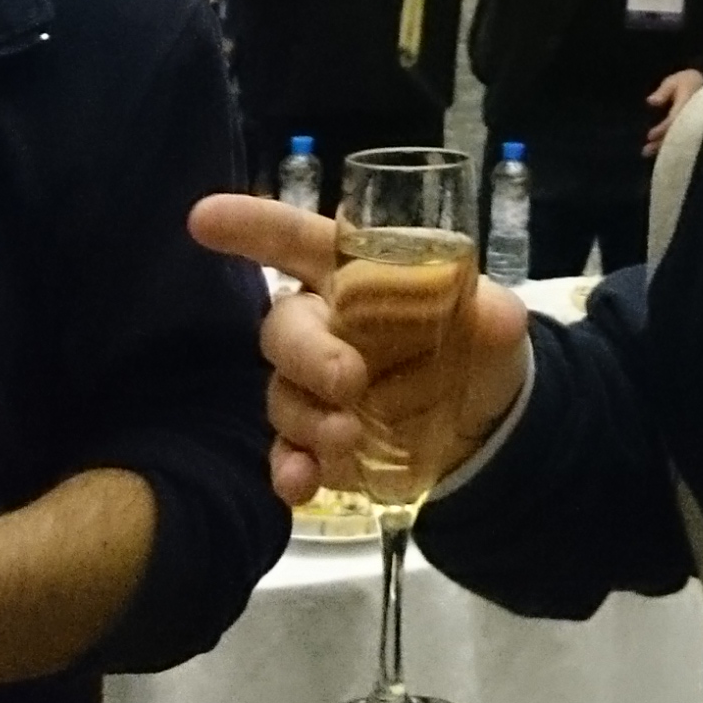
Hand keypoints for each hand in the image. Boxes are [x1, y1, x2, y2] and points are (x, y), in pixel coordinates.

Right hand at [190, 193, 531, 506]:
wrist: (487, 421)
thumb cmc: (478, 345)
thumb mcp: (497, 322)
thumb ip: (492, 314)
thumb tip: (492, 316)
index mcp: (360, 276)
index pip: (301, 242)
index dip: (255, 228)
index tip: (205, 218)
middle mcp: (327, 325)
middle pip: (285, 327)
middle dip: (306, 353)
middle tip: (348, 380)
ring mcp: (315, 388)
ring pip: (282, 394)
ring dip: (307, 418)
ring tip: (347, 438)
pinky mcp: (317, 443)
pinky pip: (286, 453)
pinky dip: (289, 468)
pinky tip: (301, 483)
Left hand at [643, 66, 702, 159]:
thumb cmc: (692, 83)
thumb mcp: (677, 81)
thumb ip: (664, 91)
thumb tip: (651, 102)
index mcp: (688, 104)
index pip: (675, 120)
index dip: (662, 129)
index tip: (649, 136)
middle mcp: (692, 117)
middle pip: (677, 134)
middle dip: (662, 143)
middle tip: (646, 151)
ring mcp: (695, 126)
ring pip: (679, 140)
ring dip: (664, 147)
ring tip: (647, 152)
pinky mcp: (694, 132)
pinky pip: (682, 141)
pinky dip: (670, 146)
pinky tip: (659, 152)